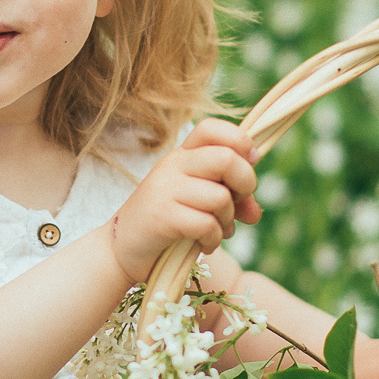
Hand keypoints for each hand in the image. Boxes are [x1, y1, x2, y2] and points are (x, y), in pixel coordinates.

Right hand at [109, 119, 259, 280]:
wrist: (122, 250)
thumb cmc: (167, 224)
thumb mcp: (200, 204)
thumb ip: (231, 200)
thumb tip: (256, 212)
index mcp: (182, 155)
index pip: (212, 128)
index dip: (240, 141)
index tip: (247, 164)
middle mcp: (172, 165)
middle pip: (226, 158)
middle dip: (245, 183)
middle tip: (237, 203)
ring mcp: (165, 189)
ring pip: (220, 197)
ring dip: (228, 220)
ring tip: (216, 231)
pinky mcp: (162, 216)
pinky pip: (207, 224)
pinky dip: (214, 240)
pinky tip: (204, 245)